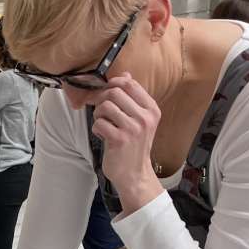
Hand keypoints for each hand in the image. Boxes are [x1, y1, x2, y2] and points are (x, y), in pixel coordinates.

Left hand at [91, 74, 163, 212]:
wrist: (135, 173)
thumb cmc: (133, 145)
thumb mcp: (139, 120)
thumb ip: (132, 98)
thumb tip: (124, 75)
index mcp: (151, 109)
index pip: (130, 84)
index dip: (113, 84)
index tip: (106, 93)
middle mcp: (145, 117)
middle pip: (115, 92)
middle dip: (102, 100)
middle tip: (101, 111)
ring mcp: (133, 128)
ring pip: (105, 106)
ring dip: (98, 115)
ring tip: (103, 125)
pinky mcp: (120, 139)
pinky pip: (99, 123)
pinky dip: (97, 128)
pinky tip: (103, 135)